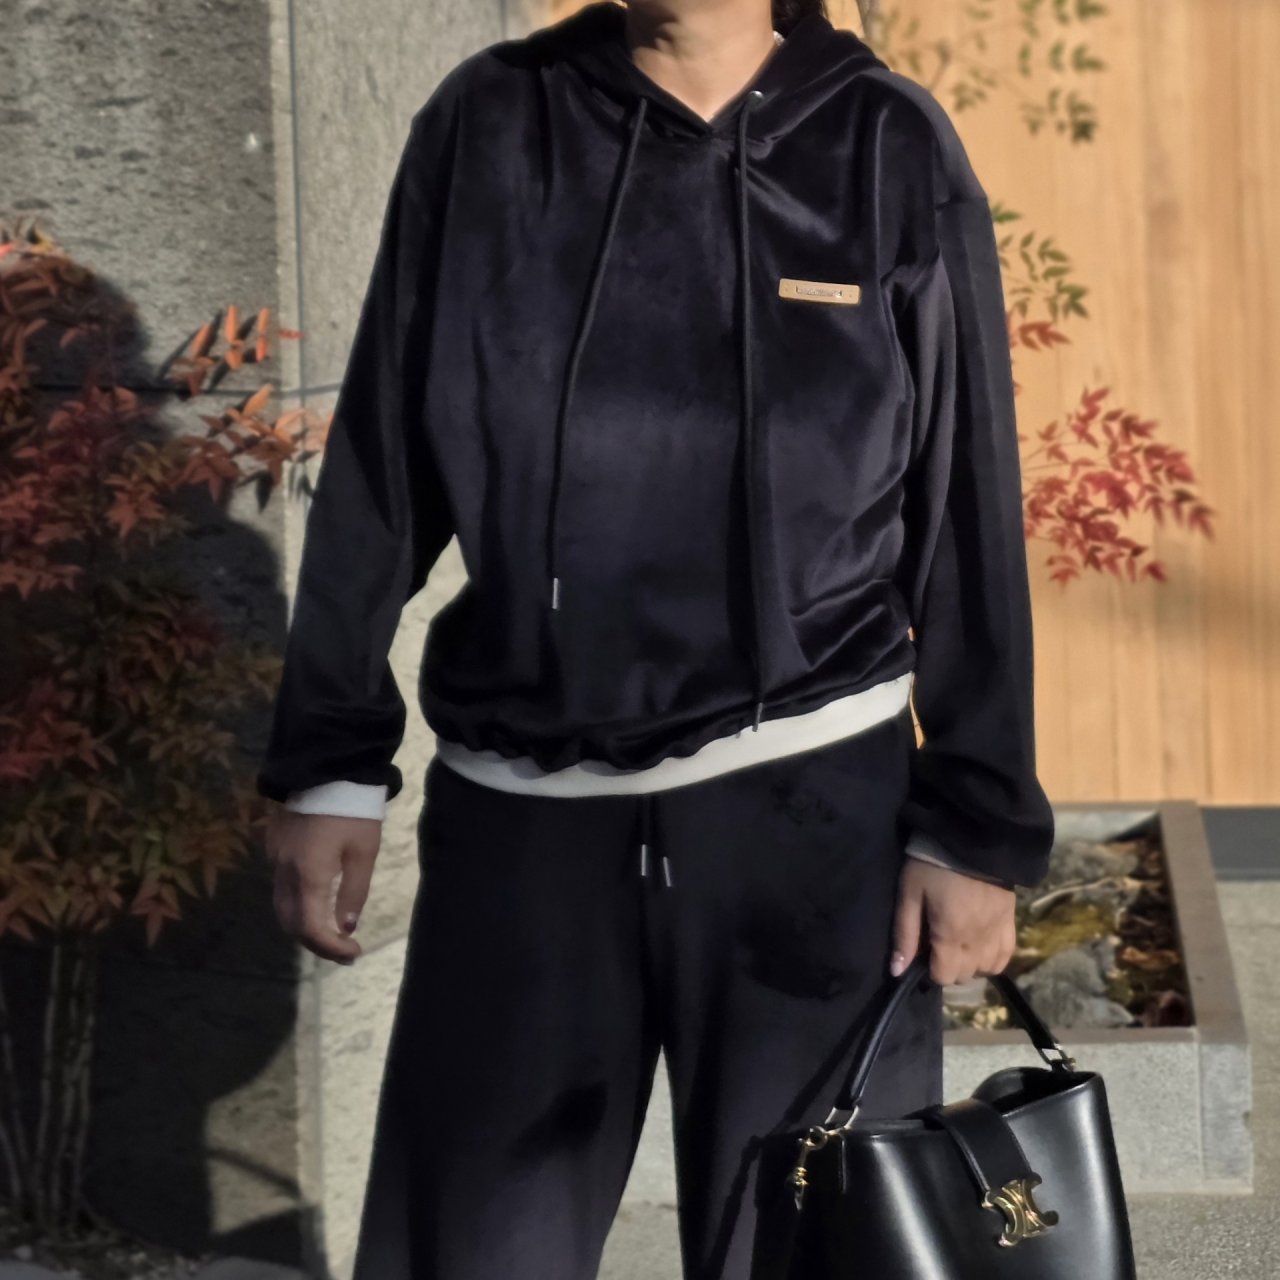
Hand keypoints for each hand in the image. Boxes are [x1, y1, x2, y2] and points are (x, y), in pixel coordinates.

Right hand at [265, 806, 381, 964]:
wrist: (326, 767)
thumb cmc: (353, 809)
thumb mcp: (364, 852)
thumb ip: (354, 892)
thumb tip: (345, 928)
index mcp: (309, 874)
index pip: (310, 928)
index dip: (330, 948)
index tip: (354, 953)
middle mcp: (284, 871)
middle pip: (291, 923)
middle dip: (316, 943)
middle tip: (345, 950)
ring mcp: (275, 858)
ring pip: (281, 907)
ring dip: (303, 926)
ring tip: (332, 934)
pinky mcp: (274, 846)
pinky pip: (280, 887)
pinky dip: (296, 905)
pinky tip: (317, 904)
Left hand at [889, 857, 1016, 985]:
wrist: (971, 837)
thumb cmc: (932, 865)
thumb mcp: (910, 894)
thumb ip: (905, 935)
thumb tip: (897, 971)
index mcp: (950, 934)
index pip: (944, 976)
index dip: (930, 971)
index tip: (923, 954)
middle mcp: (978, 940)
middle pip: (965, 975)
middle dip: (949, 968)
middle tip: (937, 946)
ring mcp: (998, 931)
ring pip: (988, 969)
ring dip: (971, 965)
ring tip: (958, 946)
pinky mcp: (1011, 920)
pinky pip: (1007, 955)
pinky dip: (994, 958)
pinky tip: (981, 947)